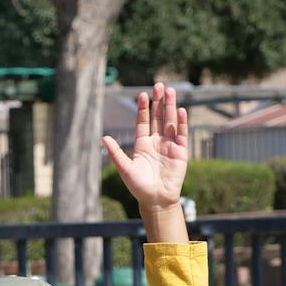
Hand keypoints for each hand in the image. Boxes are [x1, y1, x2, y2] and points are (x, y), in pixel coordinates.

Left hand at [102, 83, 189, 216]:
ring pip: (170, 122)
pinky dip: (181, 122)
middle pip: (158, 118)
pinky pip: (181, 134)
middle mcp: (157, 142)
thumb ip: (116, 153)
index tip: (142, 94)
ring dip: (170, 107)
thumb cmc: (139, 187)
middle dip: (158, 102)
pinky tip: (180, 110)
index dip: (143, 108)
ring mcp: (169, 146)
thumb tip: (104, 138)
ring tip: (170, 91)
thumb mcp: (125, 169)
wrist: (156, 200)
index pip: (143, 122)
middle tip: (159, 85)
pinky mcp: (181, 152)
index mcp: (143, 145)